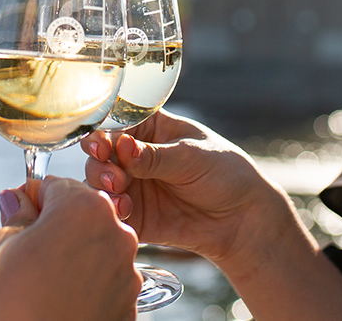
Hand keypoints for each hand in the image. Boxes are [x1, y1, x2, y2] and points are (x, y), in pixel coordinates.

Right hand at [0, 176, 142, 320]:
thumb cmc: (7, 304)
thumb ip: (15, 216)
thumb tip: (16, 199)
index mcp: (85, 208)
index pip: (56, 186)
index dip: (32, 199)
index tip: (16, 215)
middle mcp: (118, 235)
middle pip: (82, 215)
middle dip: (56, 226)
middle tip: (24, 252)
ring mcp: (128, 275)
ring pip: (96, 249)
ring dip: (72, 256)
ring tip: (40, 282)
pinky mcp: (131, 308)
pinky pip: (105, 282)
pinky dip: (85, 286)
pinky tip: (60, 301)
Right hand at [81, 109, 273, 262]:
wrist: (242, 218)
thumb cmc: (224, 173)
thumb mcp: (191, 157)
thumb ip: (155, 156)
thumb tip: (122, 148)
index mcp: (149, 128)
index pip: (115, 124)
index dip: (102, 133)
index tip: (101, 146)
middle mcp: (133, 154)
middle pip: (99, 153)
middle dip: (100, 163)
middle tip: (114, 176)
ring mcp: (131, 185)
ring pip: (98, 182)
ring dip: (102, 186)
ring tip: (119, 193)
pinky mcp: (133, 214)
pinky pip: (111, 211)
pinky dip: (110, 210)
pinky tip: (123, 211)